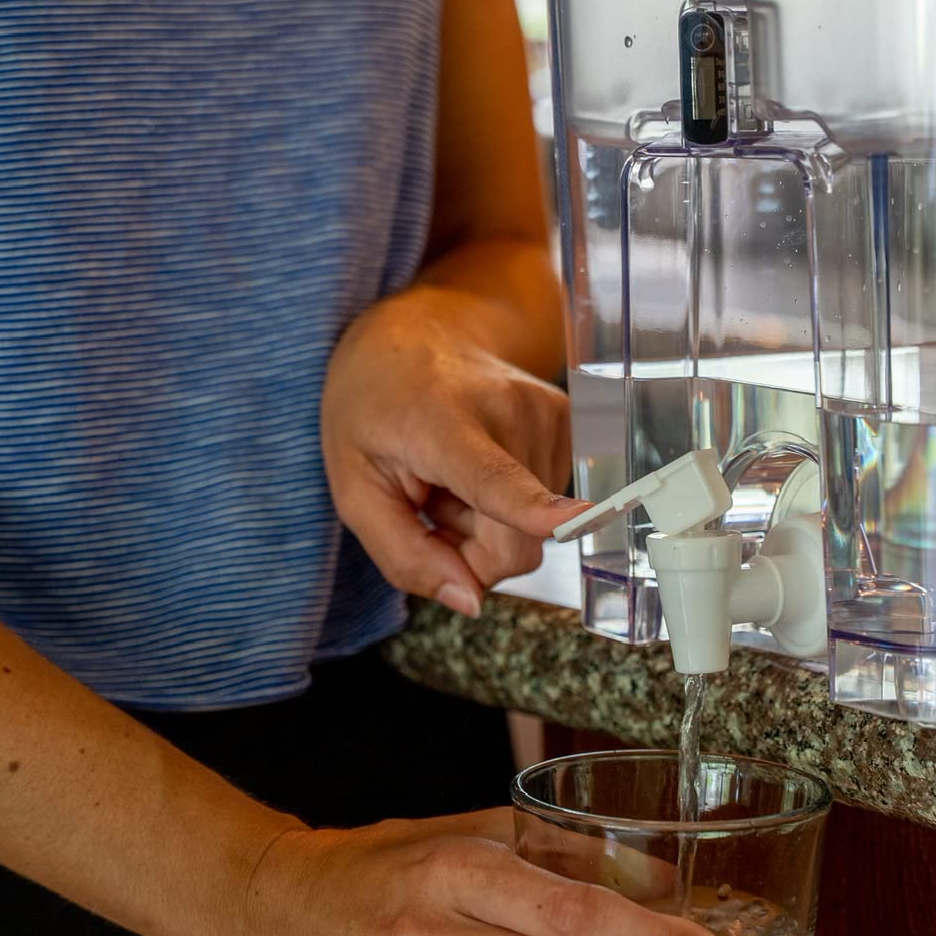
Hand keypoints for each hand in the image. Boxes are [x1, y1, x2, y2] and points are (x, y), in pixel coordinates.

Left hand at [321, 287, 582, 615]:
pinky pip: (547, 506)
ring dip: (488, 522)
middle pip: (516, 543)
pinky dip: (511, 504)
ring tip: (452, 474)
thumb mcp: (357, 489)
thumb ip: (404, 555)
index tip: (578, 519)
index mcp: (443, 423)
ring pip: (533, 532)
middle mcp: (510, 411)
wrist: (417, 333)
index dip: (535, 510)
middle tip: (431, 503)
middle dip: (472, 551)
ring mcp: (548, 412)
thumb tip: (470, 602)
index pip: (496, 479)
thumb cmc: (374, 407)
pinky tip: (478, 466)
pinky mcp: (571, 421)